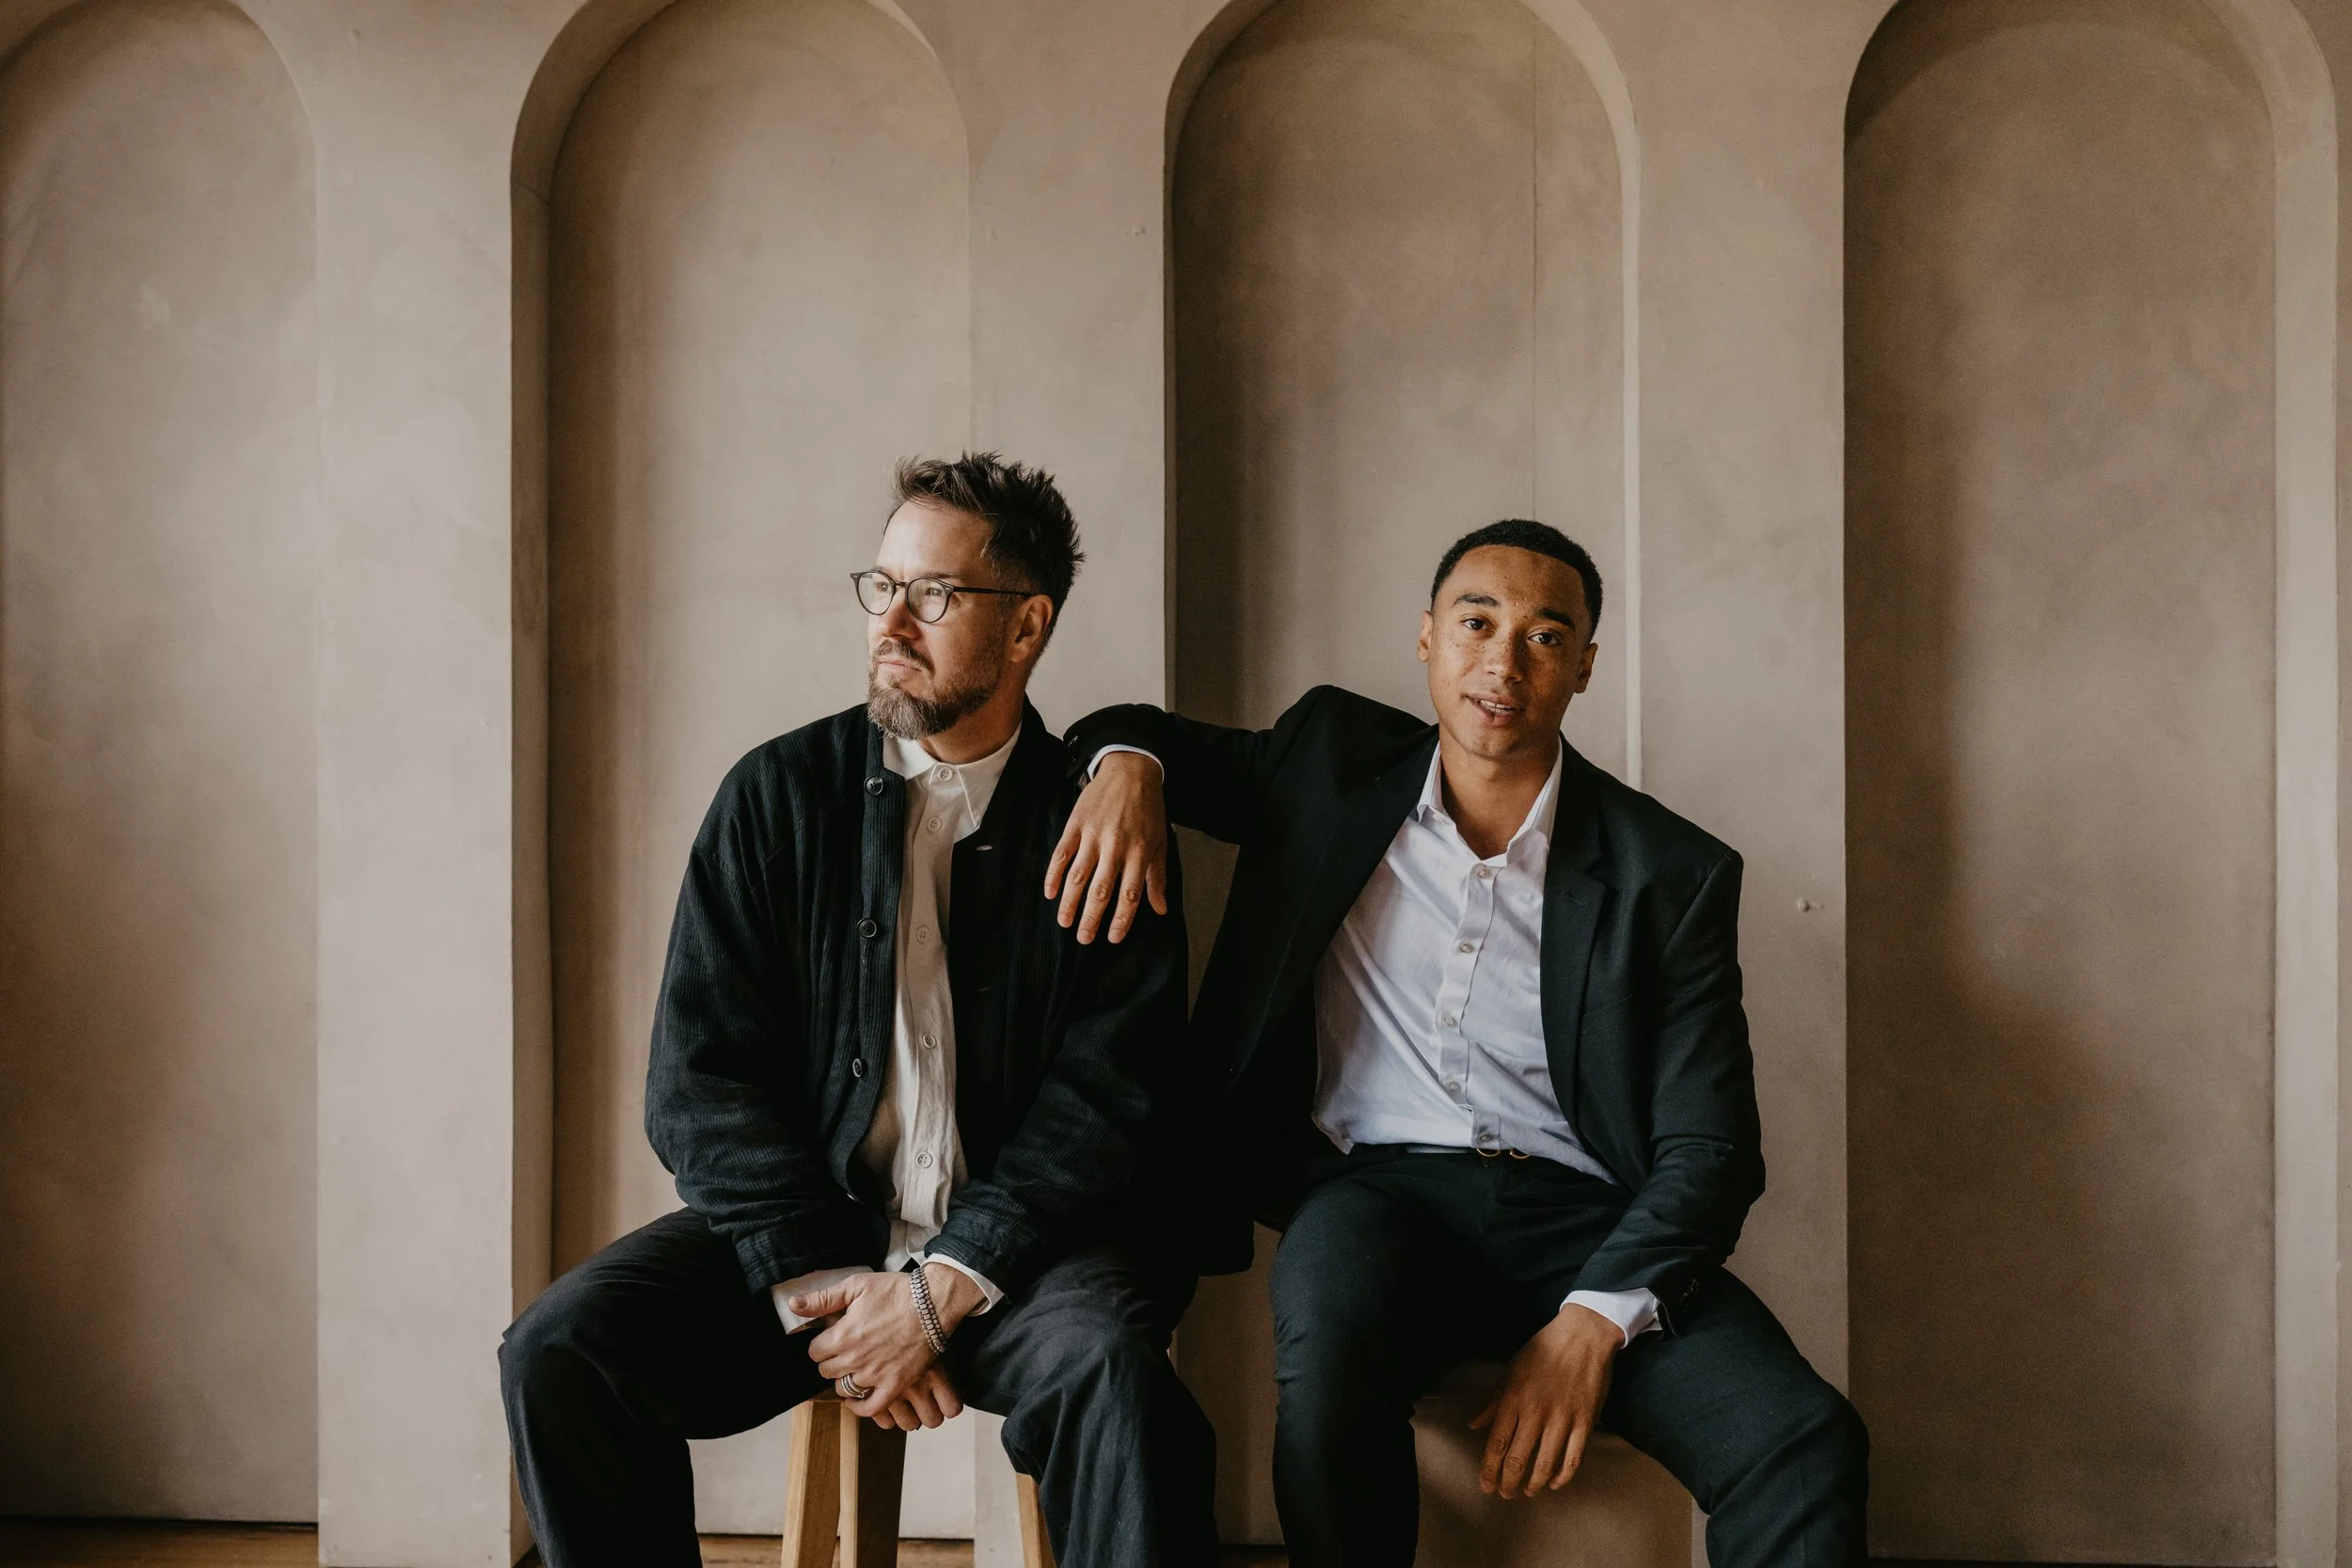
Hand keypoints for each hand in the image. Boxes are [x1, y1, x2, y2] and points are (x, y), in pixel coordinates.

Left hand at [791, 1265, 986, 1425]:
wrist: (933, 1303)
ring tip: (853, 1368)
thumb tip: (794, 1305)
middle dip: (831, 1361)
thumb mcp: (856, 1286)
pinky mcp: (895, 1385)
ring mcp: (876, 1375)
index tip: (831, 1338)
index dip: (821, 1344)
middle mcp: (855, 1359)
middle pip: (827, 1372)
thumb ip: (823, 1299)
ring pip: (845, 1388)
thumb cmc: (895, 1292)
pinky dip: (860, 1408)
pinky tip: (856, 1400)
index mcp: (843, 1335)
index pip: (814, 1353)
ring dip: (845, 1379)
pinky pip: (870, 1408)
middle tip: (843, 1350)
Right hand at [1043, 751, 1167, 943]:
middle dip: (1091, 918)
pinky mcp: (1076, 824)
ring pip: (1078, 876)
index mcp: (1139, 853)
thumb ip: (1157, 877)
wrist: (1131, 770)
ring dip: (1069, 902)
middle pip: (1101, 890)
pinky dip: (1053, 874)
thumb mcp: (1160, 842)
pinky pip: (1061, 853)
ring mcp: (1093, 835)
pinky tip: (1049, 892)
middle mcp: (1116, 847)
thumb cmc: (1149, 809)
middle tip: (1084, 938)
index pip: (1129, 895)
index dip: (1120, 919)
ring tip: (1064, 922)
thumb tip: (1160, 910)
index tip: (1112, 938)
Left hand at [1470, 1303, 1623, 1498]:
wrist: (1582, 1336)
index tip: (1485, 1486)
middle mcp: (1536, 1412)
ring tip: (1528, 1492)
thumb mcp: (1510, 1370)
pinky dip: (1563, 1476)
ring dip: (1534, 1484)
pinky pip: (1574, 1458)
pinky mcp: (1585, 1422)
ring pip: (1545, 1464)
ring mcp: (1563, 1419)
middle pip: (1518, 1459)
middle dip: (1509, 1482)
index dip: (1489, 1469)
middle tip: (1505, 1494)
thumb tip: (1474, 1425)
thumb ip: (1492, 1401)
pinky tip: (1555, 1483)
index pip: (1497, 1443)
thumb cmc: (1543, 1350)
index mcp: (1514, 1399)